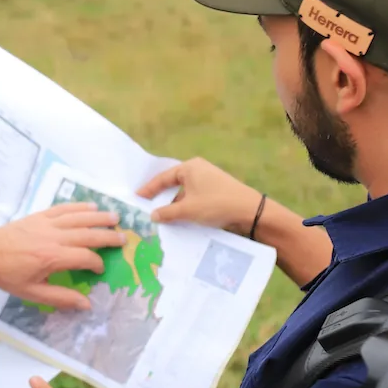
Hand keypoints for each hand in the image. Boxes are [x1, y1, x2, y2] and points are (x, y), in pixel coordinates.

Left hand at [0, 202, 123, 309]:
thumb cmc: (9, 276)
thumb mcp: (33, 292)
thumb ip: (61, 297)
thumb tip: (86, 304)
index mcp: (53, 257)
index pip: (85, 257)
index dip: (97, 263)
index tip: (100, 270)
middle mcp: (54, 237)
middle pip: (88, 234)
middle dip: (108, 237)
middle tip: (124, 239)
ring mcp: (47, 223)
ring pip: (79, 217)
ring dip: (99, 217)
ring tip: (116, 218)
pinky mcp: (40, 216)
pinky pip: (63, 208)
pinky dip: (79, 206)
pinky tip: (91, 206)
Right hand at [137, 157, 263, 234]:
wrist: (249, 211)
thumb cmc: (216, 204)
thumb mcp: (188, 210)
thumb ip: (167, 213)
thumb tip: (152, 215)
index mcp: (190, 167)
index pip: (163, 178)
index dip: (149, 189)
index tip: (137, 197)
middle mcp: (198, 170)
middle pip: (173, 184)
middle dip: (161, 197)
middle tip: (147, 207)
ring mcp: (208, 180)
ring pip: (184, 193)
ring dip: (174, 205)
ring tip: (163, 217)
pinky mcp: (216, 191)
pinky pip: (194, 197)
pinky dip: (186, 207)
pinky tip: (181, 219)